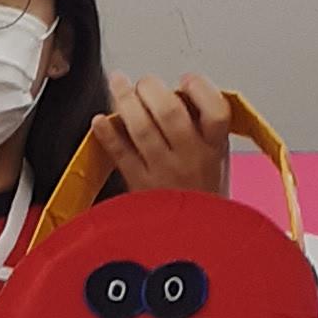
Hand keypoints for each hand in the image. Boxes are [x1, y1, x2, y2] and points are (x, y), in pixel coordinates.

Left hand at [91, 68, 231, 197]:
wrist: (192, 237)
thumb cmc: (202, 197)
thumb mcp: (217, 159)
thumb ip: (202, 127)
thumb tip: (177, 92)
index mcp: (214, 149)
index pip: (215, 111)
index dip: (200, 88)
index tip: (187, 80)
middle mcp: (190, 159)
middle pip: (170, 113)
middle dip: (152, 88)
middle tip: (145, 82)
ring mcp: (163, 173)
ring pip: (142, 128)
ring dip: (126, 101)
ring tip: (119, 84)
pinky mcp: (139, 186)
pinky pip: (120, 155)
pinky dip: (107, 134)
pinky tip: (101, 121)